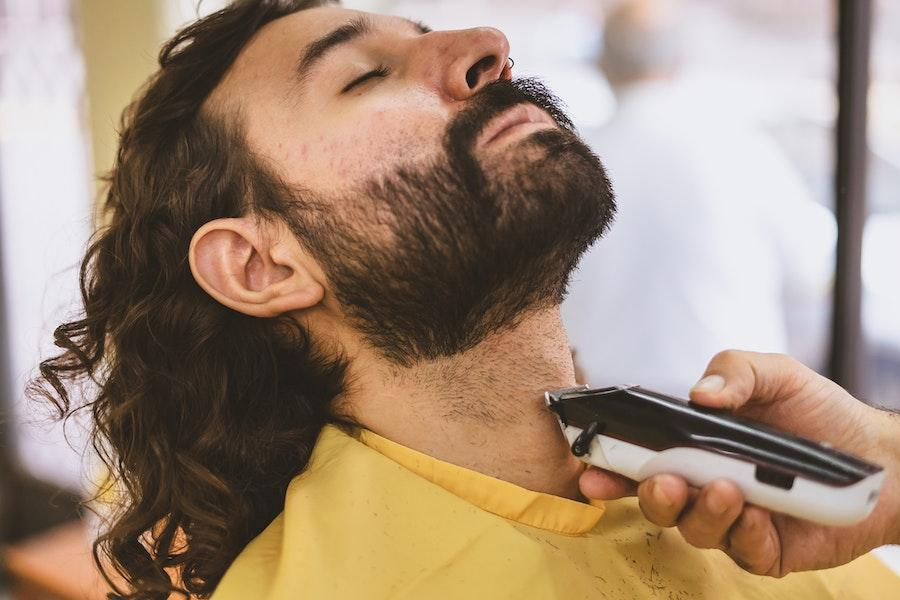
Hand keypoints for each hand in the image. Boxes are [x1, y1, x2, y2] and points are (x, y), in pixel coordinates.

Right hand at [579, 350, 899, 576]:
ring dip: (702, 512)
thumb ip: (734, 370)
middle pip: (657, 501)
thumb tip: (700, 392)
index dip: (611, 467)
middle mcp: (704, 484)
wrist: (880, 457)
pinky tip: (759, 514)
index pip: (641, 458)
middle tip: (665, 482)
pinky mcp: (763, 550)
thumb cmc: (820, 413)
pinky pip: (740, 551)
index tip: (591, 470)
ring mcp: (732, 520)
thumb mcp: (776, 374)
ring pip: (694, 529)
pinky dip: (743, 533)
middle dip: (651, 495)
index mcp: (695, 445)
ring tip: (727, 489)